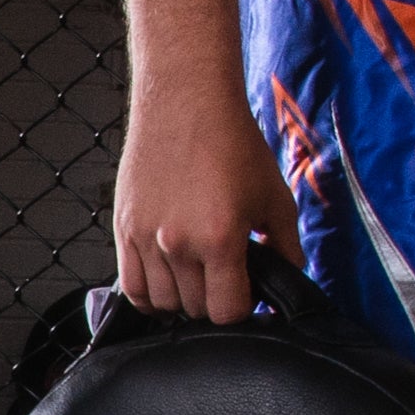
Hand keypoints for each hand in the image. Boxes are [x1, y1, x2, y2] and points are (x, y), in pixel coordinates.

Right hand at [113, 75, 298, 320]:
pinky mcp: (124, 229)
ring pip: (162, 303)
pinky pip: (131, 287)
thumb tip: (290, 278)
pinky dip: (149, 296)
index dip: (243, 308)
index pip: (228, 311)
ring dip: (183, 299)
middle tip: (224, 277)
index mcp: (220, 239)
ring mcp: (146, 239)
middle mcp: (178, 244)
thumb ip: (287, 245)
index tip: (247, 294)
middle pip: (196, 309)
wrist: (186, 102)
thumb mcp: (274, 195)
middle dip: (215, 300)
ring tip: (196, 276)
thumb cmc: (231, 142)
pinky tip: (166, 285)